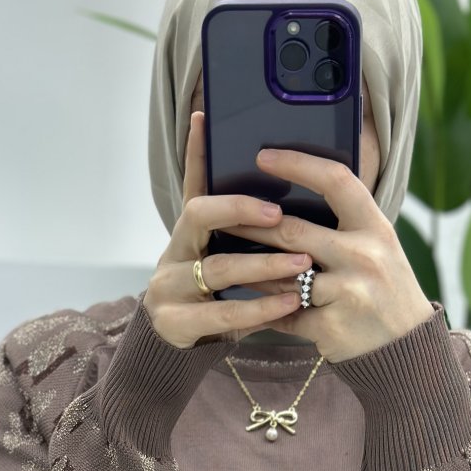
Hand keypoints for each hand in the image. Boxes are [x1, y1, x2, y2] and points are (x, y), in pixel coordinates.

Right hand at [142, 111, 310, 349]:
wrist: (175, 351)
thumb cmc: (211, 300)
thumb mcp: (224, 264)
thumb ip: (246, 238)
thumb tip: (291, 204)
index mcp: (187, 234)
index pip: (192, 185)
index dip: (195, 152)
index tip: (204, 119)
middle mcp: (172, 253)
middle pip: (198, 216)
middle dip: (238, 209)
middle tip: (279, 213)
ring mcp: (169, 287)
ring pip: (216, 268)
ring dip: (262, 263)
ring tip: (300, 263)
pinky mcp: (176, 322)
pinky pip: (223, 313)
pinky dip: (260, 307)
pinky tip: (289, 303)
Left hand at [219, 147, 434, 363]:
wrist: (406, 349)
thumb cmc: (386, 293)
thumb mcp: (380, 250)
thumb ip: (346, 228)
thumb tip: (293, 204)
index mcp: (376, 228)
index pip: (336, 181)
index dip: (298, 164)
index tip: (264, 156)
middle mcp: (363, 255)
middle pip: (293, 231)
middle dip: (252, 224)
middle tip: (222, 216)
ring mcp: (347, 292)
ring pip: (282, 276)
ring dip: (252, 271)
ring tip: (225, 262)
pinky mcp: (330, 326)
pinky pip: (284, 314)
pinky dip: (266, 311)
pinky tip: (249, 307)